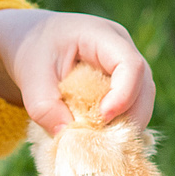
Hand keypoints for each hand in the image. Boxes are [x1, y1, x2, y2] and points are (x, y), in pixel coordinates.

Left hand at [0, 8, 155, 132]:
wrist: (31, 42)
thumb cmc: (33, 53)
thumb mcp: (30, 78)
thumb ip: (44, 108)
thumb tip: (67, 137)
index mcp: (101, 35)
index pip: (130, 65)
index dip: (123, 95)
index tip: (102, 118)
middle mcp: (122, 48)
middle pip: (144, 86)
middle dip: (130, 117)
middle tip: (104, 140)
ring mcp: (126, 66)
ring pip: (143, 100)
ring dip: (127, 124)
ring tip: (99, 140)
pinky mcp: (124, 84)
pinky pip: (133, 107)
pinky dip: (121, 125)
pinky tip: (101, 138)